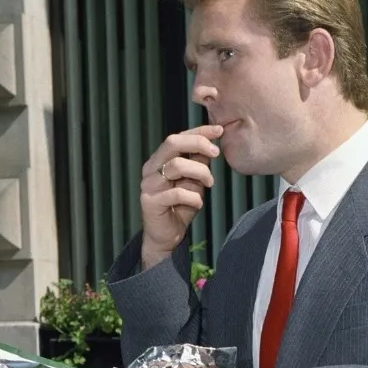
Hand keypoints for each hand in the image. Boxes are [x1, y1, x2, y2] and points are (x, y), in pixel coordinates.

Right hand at [138, 127, 223, 267]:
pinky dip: (194, 198)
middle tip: (216, 154)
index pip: (178, 137)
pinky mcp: (150, 201)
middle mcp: (151, 168)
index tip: (219, 130)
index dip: (199, 131)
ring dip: (200, 173)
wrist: (166, 236)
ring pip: (177, 166)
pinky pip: (177, 193)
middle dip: (198, 143)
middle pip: (172, 143)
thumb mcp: (194, 182)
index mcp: (160, 159)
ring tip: (210, 184)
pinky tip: (197, 204)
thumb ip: (199, 164)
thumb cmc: (180, 207)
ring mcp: (149, 184)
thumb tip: (212, 146)